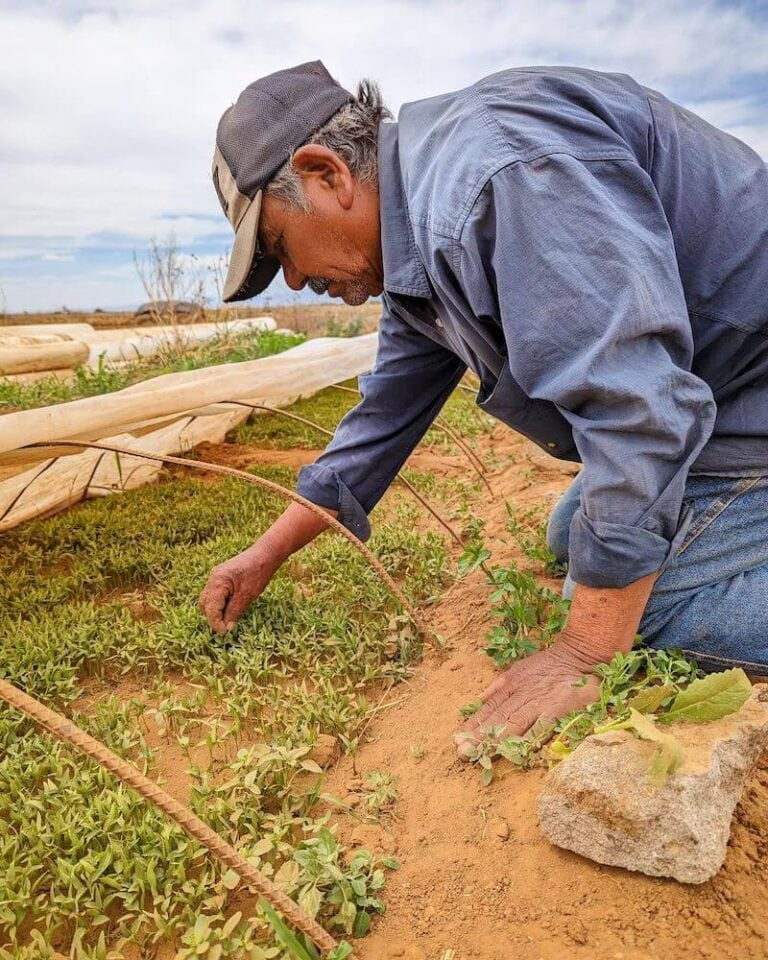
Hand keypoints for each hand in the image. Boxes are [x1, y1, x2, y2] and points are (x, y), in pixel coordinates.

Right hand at [199, 541, 280, 633]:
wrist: (265, 554)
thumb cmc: (258, 572)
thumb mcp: (247, 595)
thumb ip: (234, 611)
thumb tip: (226, 628)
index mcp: (218, 582)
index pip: (210, 608)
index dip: (216, 623)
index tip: (225, 633)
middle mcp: (213, 578)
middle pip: (205, 604)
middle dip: (213, 618)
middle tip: (226, 628)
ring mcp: (216, 577)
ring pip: (208, 600)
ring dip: (215, 611)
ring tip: (228, 620)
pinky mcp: (221, 577)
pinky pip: (215, 594)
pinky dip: (219, 604)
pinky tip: (230, 609)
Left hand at [456, 635, 602, 754]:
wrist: (580, 656)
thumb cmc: (550, 665)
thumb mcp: (519, 669)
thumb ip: (499, 685)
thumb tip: (479, 698)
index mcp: (512, 685)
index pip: (490, 708)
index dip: (474, 724)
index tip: (458, 739)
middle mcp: (523, 694)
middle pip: (498, 718)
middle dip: (479, 736)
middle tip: (462, 752)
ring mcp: (540, 701)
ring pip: (514, 723)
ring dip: (496, 740)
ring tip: (480, 754)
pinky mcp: (559, 707)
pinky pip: (542, 725)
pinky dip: (529, 737)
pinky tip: (516, 751)